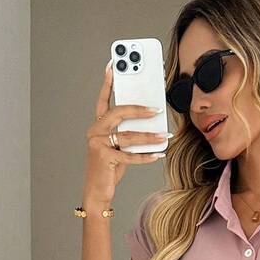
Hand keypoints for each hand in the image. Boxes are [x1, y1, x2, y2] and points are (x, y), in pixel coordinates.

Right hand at [81, 60, 168, 206]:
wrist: (96, 193)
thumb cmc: (108, 169)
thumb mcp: (117, 148)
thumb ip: (127, 134)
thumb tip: (149, 125)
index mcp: (97, 126)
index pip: (103, 100)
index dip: (108, 83)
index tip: (113, 65)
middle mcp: (95, 132)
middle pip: (117, 113)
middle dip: (137, 109)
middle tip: (156, 109)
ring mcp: (98, 145)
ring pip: (127, 136)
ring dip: (148, 137)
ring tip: (164, 136)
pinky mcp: (104, 159)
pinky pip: (129, 155)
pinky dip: (145, 156)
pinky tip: (157, 154)